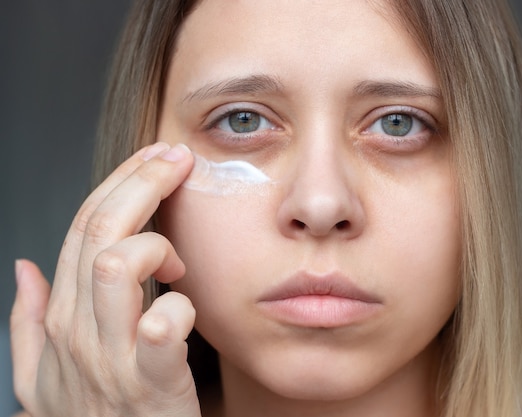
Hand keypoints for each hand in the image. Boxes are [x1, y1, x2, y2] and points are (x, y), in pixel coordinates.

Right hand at [10, 143, 201, 416]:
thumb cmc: (93, 416)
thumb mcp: (41, 375)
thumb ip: (28, 320)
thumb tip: (23, 267)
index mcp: (60, 318)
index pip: (82, 226)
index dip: (121, 181)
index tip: (156, 156)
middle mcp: (78, 331)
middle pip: (99, 231)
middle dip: (142, 182)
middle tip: (176, 161)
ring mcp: (111, 358)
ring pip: (116, 266)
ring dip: (155, 246)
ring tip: (178, 263)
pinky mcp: (151, 385)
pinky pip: (158, 329)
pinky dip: (176, 309)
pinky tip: (184, 305)